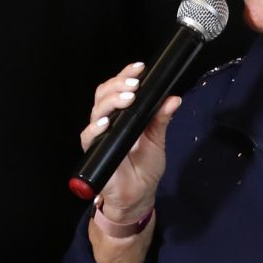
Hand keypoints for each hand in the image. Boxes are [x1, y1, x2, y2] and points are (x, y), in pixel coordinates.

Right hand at [80, 61, 179, 262]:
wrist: (139, 194)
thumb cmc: (145, 166)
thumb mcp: (157, 138)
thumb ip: (162, 118)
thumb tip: (173, 98)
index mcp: (123, 114)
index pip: (118, 87)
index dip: (125, 74)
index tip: (140, 68)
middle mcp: (108, 121)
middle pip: (104, 94)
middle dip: (118, 85)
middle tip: (135, 85)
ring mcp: (99, 135)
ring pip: (97, 110)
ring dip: (111, 101)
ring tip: (128, 98)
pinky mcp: (94, 151)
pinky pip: (89, 136)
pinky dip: (96, 128)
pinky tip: (106, 123)